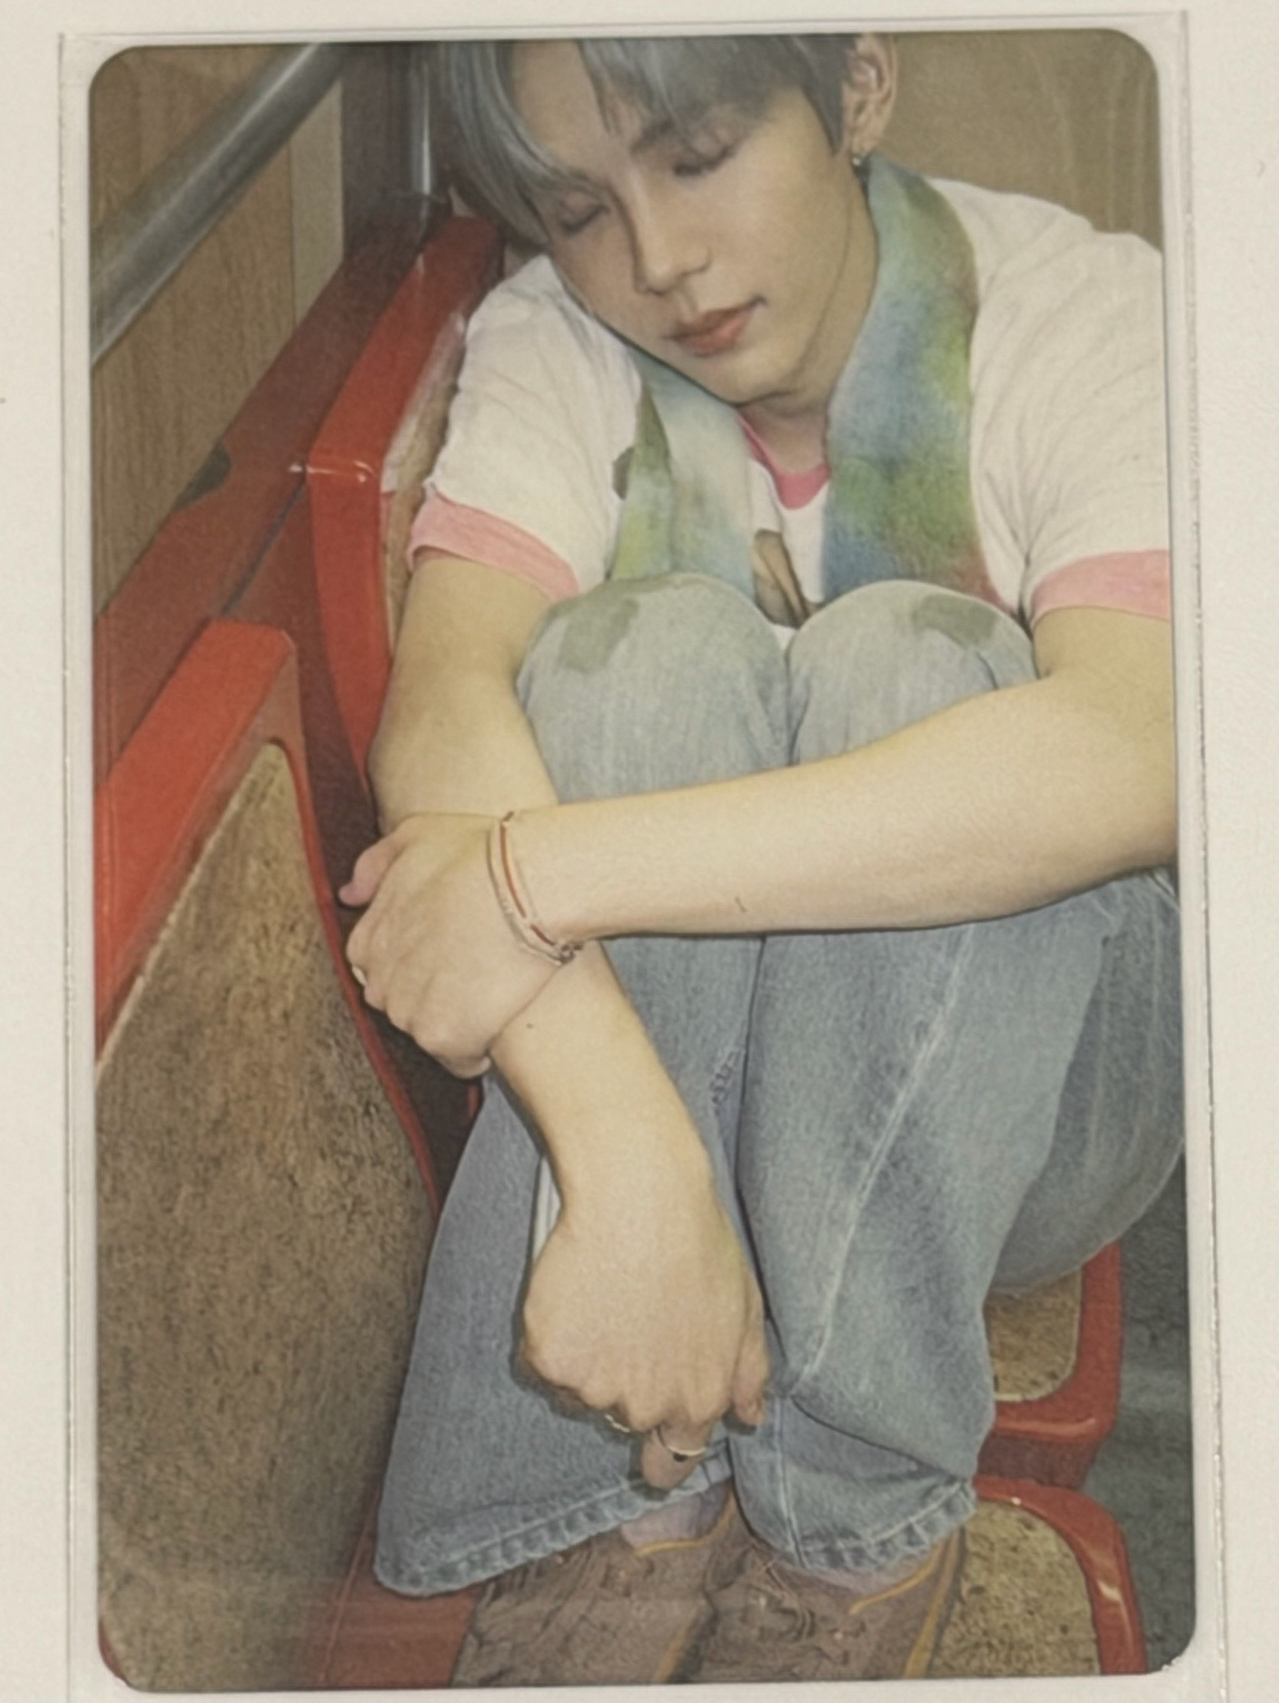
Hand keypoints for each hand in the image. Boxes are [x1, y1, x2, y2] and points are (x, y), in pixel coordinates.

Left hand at [339, 813, 556, 1075]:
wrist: (528, 885)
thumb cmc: (479, 855)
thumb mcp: (417, 835)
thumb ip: (375, 865)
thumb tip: (349, 895)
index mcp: (367, 941)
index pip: (382, 969)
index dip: (419, 962)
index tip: (448, 953)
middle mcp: (380, 982)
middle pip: (403, 1003)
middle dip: (433, 994)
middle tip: (474, 972)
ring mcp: (410, 1014)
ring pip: (429, 1032)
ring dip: (456, 1021)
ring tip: (491, 993)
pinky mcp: (446, 1039)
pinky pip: (460, 1060)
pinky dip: (477, 1051)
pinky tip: (498, 1023)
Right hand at [519, 1158, 769, 1489]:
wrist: (639, 1195)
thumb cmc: (695, 1240)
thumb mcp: (744, 1307)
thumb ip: (748, 1372)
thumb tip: (749, 1416)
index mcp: (697, 1399)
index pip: (671, 1462)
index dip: (660, 1451)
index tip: (649, 1437)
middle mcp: (645, 1406)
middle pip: (622, 1417)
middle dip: (624, 1380)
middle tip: (627, 1320)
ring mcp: (593, 1387)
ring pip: (579, 1389)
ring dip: (585, 1357)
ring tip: (602, 1295)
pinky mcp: (549, 1360)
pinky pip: (540, 1364)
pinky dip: (549, 1335)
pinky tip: (572, 1293)